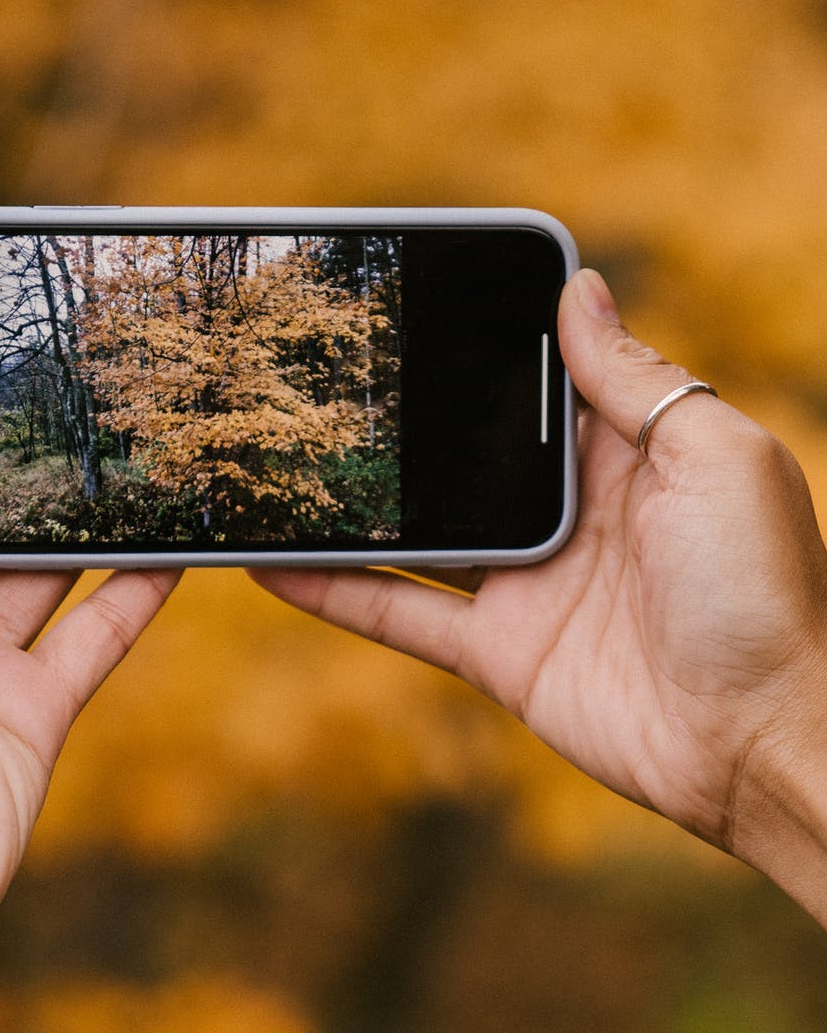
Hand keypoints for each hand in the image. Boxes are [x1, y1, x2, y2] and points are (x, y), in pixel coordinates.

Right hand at [255, 270, 826, 920]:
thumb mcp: (714, 460)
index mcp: (630, 452)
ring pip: (416, 530)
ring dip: (348, 505)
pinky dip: (331, 591)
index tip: (414, 297)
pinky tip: (269, 567)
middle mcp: (570, 512)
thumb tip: (580, 288)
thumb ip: (636, 381)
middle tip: (309, 381)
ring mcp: (525, 583)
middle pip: (463, 454)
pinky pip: (396, 612)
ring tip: (273, 468)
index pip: (541, 380)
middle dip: (398, 421)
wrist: (759, 744)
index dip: (485, 341)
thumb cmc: (764, 596)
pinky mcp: (494, 651)